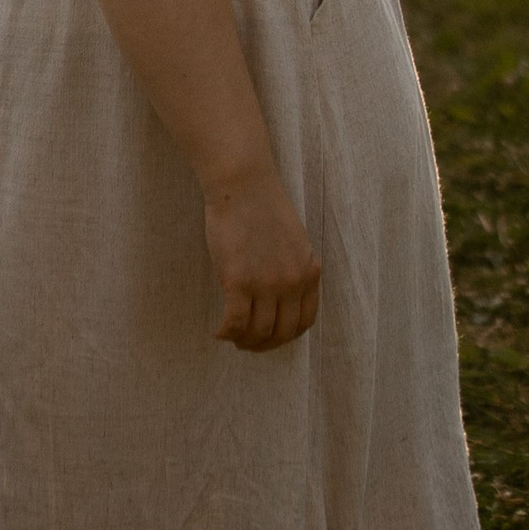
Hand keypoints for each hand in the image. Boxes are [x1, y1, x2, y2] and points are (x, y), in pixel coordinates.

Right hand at [202, 170, 321, 353]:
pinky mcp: (239, 282)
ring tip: (230, 336)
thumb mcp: (293, 241)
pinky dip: (226, 333)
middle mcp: (293, 282)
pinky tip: (218, 331)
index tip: (270, 337)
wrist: (243, 184)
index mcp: (310, 271)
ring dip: (243, 341)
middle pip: (282, 333)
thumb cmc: (262, 207)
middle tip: (247, 343)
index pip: (305, 321)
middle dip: (264, 345)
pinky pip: (235, 323)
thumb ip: (292, 270)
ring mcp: (267, 284)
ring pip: (257, 332)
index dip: (286, 336)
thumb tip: (279, 301)